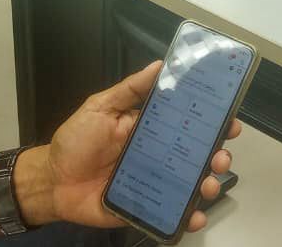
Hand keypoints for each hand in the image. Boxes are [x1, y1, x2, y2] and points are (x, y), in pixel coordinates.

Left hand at [43, 61, 242, 232]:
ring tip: (209, 185)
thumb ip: (129, 89)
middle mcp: (156, 155)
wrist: (52, 182)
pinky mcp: (145, 207)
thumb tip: (158, 66)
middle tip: (221, 156)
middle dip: (216, 155)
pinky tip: (196, 215)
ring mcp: (153, 182)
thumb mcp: (100, 107)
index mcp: (149, 129)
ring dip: (207, 184)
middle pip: (196, 155)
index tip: (229, 119)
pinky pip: (172, 212)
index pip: (187, 123)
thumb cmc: (74, 142)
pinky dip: (189, 216)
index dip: (210, 121)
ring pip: (190, 184)